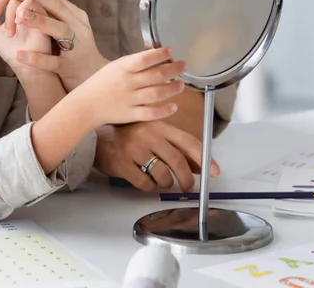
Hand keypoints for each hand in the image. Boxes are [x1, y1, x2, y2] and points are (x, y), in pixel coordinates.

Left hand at [0, 0, 107, 89]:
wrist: (95, 78)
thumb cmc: (75, 51)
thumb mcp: (67, 28)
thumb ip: (51, 13)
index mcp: (75, 16)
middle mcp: (78, 27)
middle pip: (56, 6)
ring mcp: (76, 47)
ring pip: (60, 30)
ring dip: (40, 21)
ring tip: (19, 16)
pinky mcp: (71, 67)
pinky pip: (53, 62)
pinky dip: (37, 58)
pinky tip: (19, 55)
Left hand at [0, 0, 50, 73]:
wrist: (30, 71)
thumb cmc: (15, 52)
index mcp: (23, 7)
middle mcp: (34, 8)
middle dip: (1, 1)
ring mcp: (42, 16)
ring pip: (24, 2)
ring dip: (11, 17)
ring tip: (8, 32)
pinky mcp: (49, 28)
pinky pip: (34, 17)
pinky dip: (23, 23)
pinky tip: (16, 40)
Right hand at [70, 47, 185, 128]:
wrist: (86, 104)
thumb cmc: (102, 82)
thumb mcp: (115, 66)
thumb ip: (134, 61)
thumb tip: (155, 51)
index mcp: (123, 68)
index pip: (144, 59)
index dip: (160, 54)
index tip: (171, 50)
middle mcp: (128, 83)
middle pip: (155, 75)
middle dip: (173, 70)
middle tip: (183, 66)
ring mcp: (130, 100)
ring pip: (156, 94)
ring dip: (171, 89)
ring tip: (181, 85)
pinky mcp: (131, 115)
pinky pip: (150, 114)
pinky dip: (163, 111)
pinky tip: (174, 107)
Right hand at [94, 118, 220, 191]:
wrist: (99, 139)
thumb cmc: (130, 137)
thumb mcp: (155, 136)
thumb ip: (176, 148)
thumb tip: (199, 166)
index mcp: (160, 126)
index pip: (188, 142)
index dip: (204, 158)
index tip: (214, 171)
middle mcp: (149, 135)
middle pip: (177, 161)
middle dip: (187, 179)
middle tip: (188, 187)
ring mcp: (135, 149)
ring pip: (162, 175)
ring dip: (165, 183)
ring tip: (161, 181)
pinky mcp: (123, 164)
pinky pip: (144, 183)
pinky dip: (149, 187)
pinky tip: (145, 181)